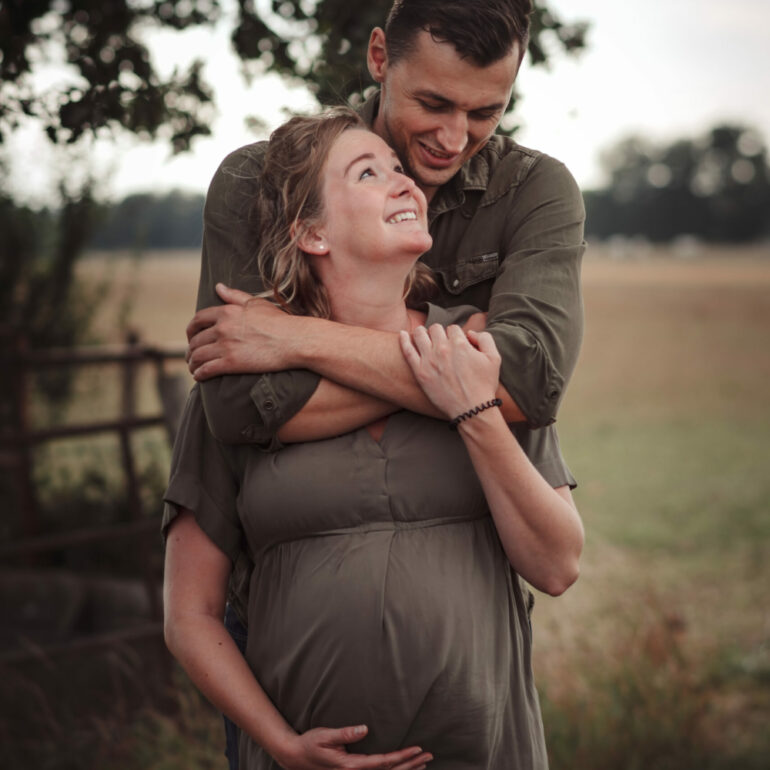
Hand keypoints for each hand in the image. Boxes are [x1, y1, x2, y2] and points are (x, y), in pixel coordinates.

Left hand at [186, 283, 300, 379]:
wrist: (294, 341)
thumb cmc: (280, 322)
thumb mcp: (257, 303)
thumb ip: (235, 296)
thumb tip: (218, 286)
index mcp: (227, 312)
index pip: (198, 320)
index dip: (191, 330)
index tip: (192, 337)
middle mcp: (222, 328)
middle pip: (196, 340)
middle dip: (191, 349)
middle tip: (192, 356)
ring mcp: (226, 346)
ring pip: (197, 356)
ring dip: (192, 363)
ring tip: (194, 368)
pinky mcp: (231, 363)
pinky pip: (206, 369)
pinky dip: (199, 374)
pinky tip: (199, 377)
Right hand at [277, 724, 432, 769]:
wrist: (295, 758)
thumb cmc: (310, 744)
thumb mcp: (325, 736)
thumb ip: (344, 733)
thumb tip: (364, 729)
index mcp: (351, 766)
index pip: (383, 763)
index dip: (402, 757)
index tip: (417, 749)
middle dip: (410, 765)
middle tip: (429, 755)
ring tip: (423, 763)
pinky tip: (402, 768)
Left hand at [399, 324, 500, 418]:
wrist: (472, 409)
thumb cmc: (484, 385)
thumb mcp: (495, 358)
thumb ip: (485, 339)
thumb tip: (470, 333)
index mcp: (460, 343)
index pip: (453, 328)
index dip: (456, 335)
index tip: (456, 344)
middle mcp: (443, 349)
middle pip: (435, 328)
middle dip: (439, 333)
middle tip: (441, 343)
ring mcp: (429, 360)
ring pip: (419, 334)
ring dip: (422, 332)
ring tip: (423, 336)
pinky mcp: (420, 372)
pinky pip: (407, 350)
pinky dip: (404, 340)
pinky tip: (402, 334)